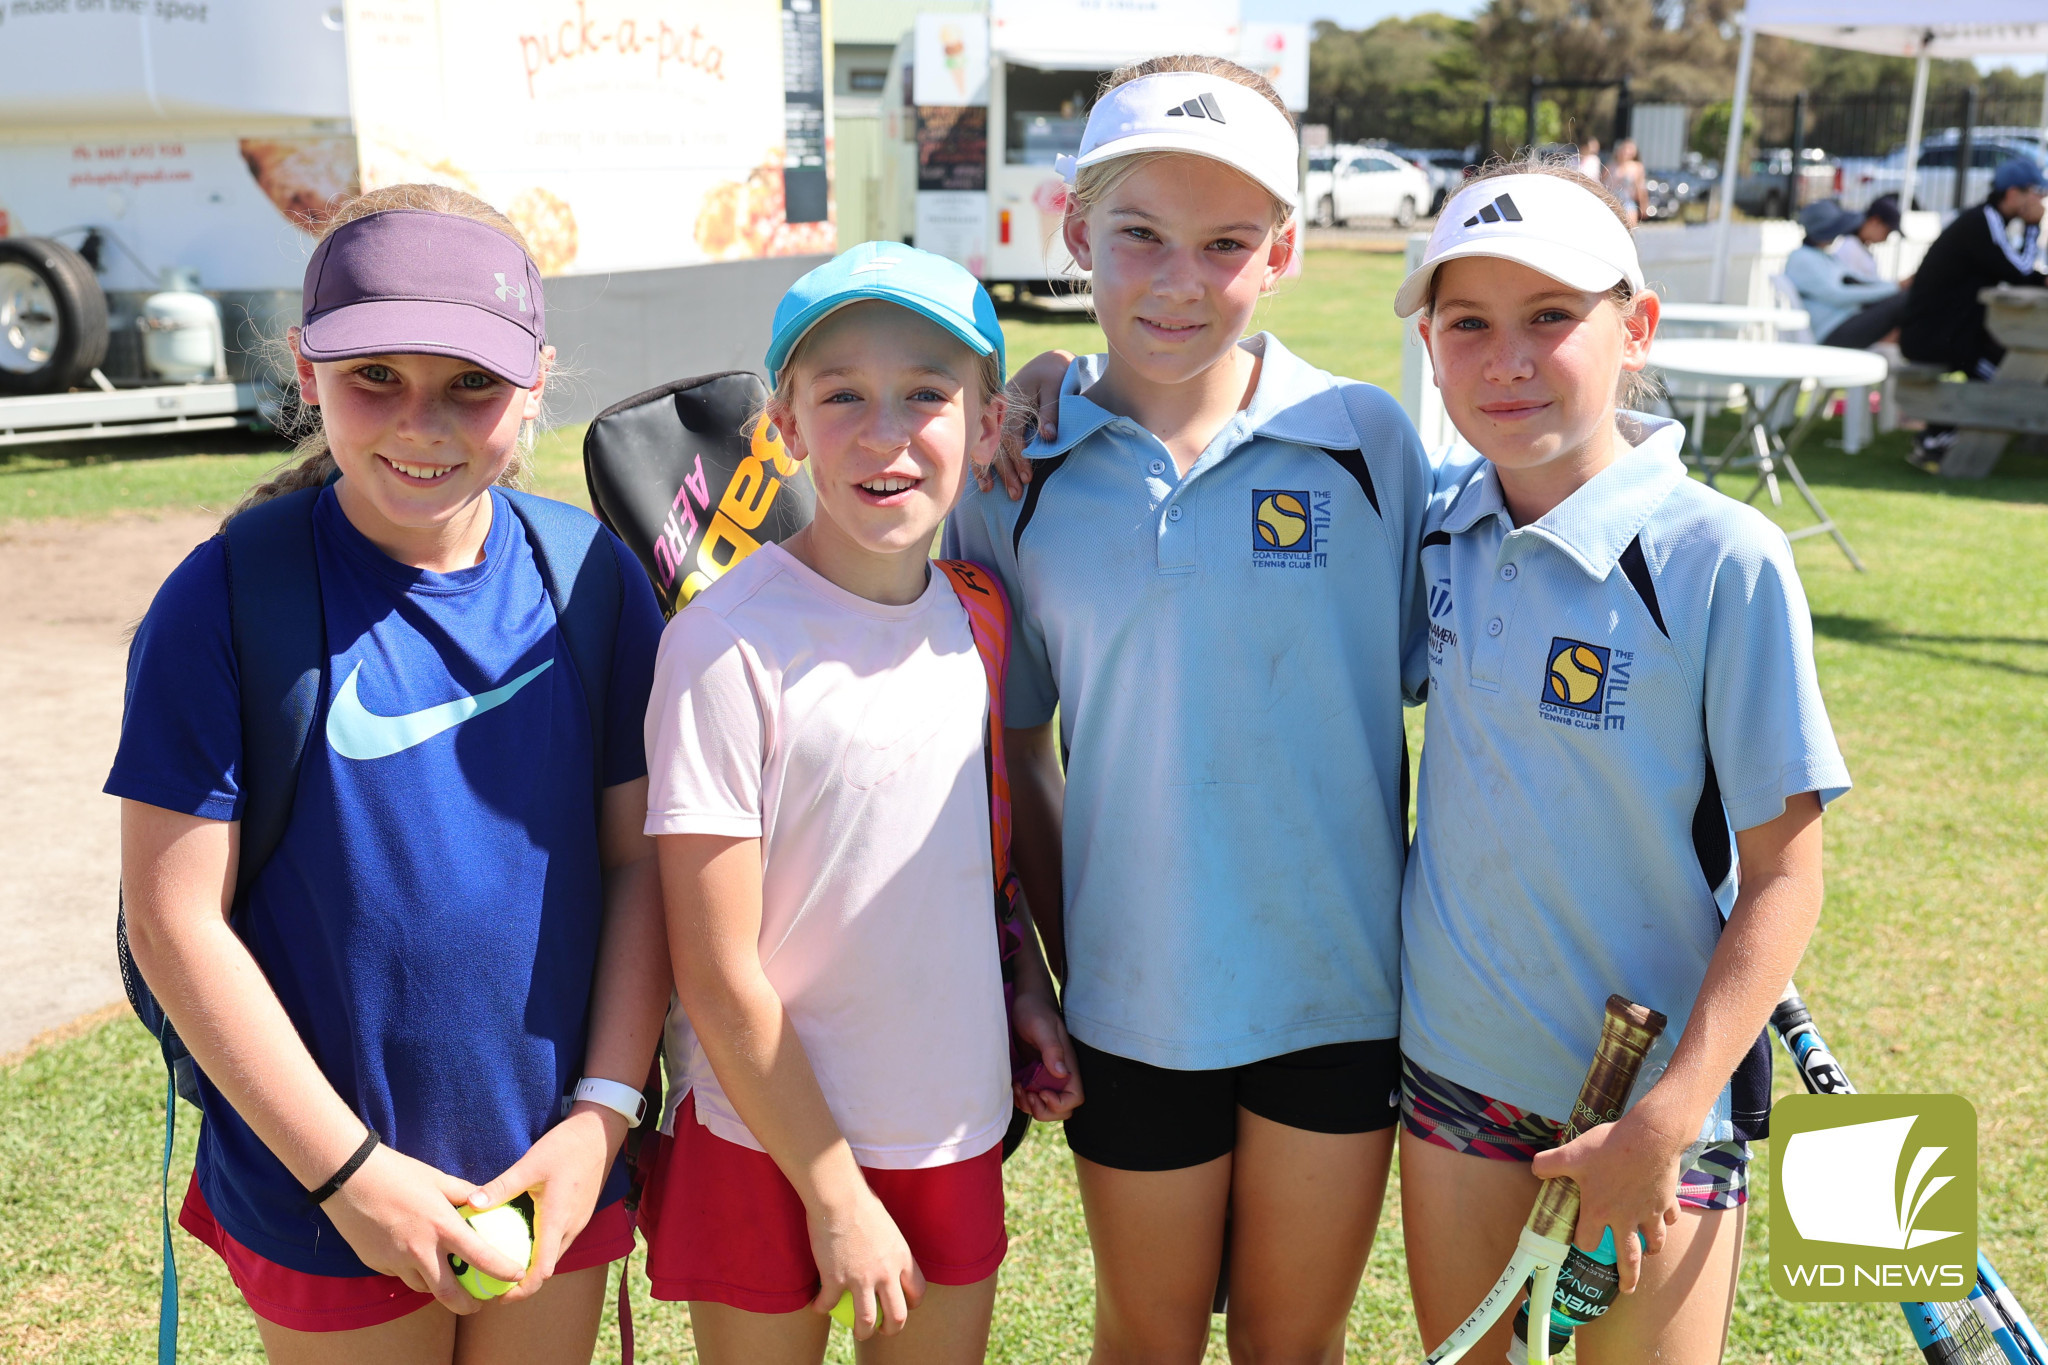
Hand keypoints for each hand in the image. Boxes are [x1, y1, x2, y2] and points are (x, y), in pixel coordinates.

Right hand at [320, 1142, 530, 1314]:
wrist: (348, 1178)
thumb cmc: (397, 1173)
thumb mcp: (438, 1179)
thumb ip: (465, 1193)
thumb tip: (487, 1198)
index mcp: (442, 1226)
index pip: (481, 1258)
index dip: (502, 1271)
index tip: (516, 1276)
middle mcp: (420, 1250)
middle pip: (448, 1293)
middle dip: (467, 1305)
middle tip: (477, 1304)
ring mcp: (396, 1260)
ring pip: (422, 1287)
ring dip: (438, 1288)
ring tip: (448, 1281)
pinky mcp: (377, 1264)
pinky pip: (400, 1275)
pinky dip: (412, 1272)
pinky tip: (415, 1259)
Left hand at [463, 1103, 626, 1302]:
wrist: (600, 1133)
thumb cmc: (566, 1147)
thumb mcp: (530, 1164)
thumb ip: (501, 1186)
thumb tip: (470, 1204)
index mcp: (558, 1221)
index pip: (541, 1271)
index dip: (520, 1290)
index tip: (497, 1296)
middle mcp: (570, 1228)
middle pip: (545, 1268)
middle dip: (520, 1282)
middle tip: (490, 1281)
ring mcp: (577, 1222)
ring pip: (552, 1254)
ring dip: (530, 1264)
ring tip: (501, 1261)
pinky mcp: (578, 1215)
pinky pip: (557, 1240)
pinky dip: (539, 1247)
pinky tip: (519, 1236)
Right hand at [808, 1184, 925, 1339]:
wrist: (839, 1196)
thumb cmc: (860, 1201)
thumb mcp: (886, 1225)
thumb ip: (887, 1245)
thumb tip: (883, 1251)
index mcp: (902, 1257)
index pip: (918, 1291)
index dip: (912, 1304)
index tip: (902, 1305)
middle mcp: (886, 1273)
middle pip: (898, 1315)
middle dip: (892, 1329)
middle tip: (882, 1329)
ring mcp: (861, 1279)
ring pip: (867, 1322)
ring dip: (863, 1332)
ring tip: (857, 1332)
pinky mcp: (836, 1280)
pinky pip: (829, 1305)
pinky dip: (822, 1308)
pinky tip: (817, 1306)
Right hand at [975, 349, 1075, 498]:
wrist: (1049, 362)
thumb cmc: (1055, 374)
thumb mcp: (1056, 386)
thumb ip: (1051, 412)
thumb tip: (1049, 436)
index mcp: (1012, 399)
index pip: (1011, 433)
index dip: (1019, 456)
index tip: (1028, 476)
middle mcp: (998, 408)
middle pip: (996, 443)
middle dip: (1005, 470)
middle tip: (1016, 493)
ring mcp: (994, 415)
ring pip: (986, 445)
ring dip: (989, 470)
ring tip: (992, 491)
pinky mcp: (996, 421)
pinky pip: (984, 444)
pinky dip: (982, 463)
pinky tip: (984, 482)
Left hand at [1010, 989, 1083, 1120]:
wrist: (1024, 1001)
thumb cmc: (1034, 1009)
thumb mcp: (1041, 1026)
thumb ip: (1052, 1049)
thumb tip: (1061, 1073)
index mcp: (1068, 1064)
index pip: (1075, 1097)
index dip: (1059, 1103)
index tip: (1041, 1092)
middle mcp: (1060, 1073)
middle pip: (1063, 1109)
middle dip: (1043, 1110)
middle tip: (1027, 1095)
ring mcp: (1047, 1075)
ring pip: (1046, 1107)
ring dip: (1031, 1106)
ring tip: (1018, 1089)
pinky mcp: (1034, 1074)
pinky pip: (1032, 1098)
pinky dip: (1023, 1099)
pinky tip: (1015, 1085)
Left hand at [1529, 1104, 1691, 1293]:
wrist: (1650, 1137)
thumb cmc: (1609, 1148)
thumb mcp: (1571, 1153)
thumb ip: (1549, 1164)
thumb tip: (1534, 1169)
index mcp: (1599, 1211)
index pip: (1588, 1241)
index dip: (1583, 1244)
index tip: (1583, 1244)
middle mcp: (1625, 1218)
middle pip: (1629, 1257)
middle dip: (1628, 1276)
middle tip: (1628, 1288)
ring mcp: (1649, 1211)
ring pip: (1655, 1240)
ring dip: (1652, 1249)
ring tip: (1650, 1253)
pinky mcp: (1667, 1199)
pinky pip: (1671, 1216)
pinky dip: (1669, 1220)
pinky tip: (1666, 1219)